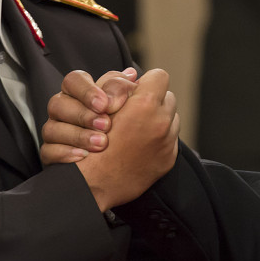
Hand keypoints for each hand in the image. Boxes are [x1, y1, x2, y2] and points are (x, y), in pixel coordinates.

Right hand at [40, 68, 137, 163]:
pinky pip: (48, 152)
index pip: (73, 80)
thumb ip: (123, 89)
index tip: (104, 104)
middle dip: (83, 115)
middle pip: (58, 103)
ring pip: (51, 128)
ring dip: (78, 136)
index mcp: (78, 92)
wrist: (118, 159)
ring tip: (100, 143)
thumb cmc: (121, 124)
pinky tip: (83, 156)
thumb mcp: (126, 103)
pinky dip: (65, 154)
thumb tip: (130, 74)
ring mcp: (54, 131)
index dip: (86, 90)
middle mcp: (62, 109)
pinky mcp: (50, 153)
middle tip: (106, 125)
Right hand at [72, 69, 179, 210]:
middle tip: (134, 111)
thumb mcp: (95, 105)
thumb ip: (116, 85)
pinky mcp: (168, 160)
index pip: (159, 76)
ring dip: (157, 120)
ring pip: (171, 118)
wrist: (91, 186)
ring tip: (136, 130)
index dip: (145, 82)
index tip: (135, 91)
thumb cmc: (87, 144)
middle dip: (152, 101)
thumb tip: (133, 74)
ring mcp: (167, 143)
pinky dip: (158, 139)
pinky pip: (170, 139)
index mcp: (145, 105)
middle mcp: (162, 122)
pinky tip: (138, 145)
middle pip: (168, 97)